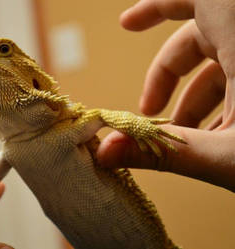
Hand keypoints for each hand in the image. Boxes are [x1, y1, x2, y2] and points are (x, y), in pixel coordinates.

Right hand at [97, 0, 234, 191]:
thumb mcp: (229, 159)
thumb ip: (162, 153)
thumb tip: (105, 152)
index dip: (157, 6)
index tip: (126, 24)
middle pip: (199, 38)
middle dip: (166, 77)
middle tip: (147, 114)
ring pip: (220, 61)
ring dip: (193, 99)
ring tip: (182, 141)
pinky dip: (219, 102)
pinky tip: (213, 140)